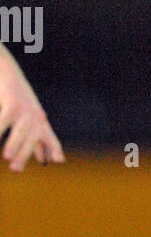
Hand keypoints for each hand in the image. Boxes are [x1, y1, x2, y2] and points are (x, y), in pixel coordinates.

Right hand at [0, 48, 64, 171]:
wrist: (5, 67)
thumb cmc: (15, 95)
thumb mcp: (29, 116)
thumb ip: (37, 139)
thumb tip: (45, 161)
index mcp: (39, 118)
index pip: (48, 135)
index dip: (53, 147)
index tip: (59, 161)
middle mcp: (34, 113)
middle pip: (33, 136)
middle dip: (25, 153)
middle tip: (15, 169)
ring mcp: (24, 106)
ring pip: (21, 129)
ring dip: (14, 143)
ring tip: (6, 158)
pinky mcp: (13, 100)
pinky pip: (4, 118)